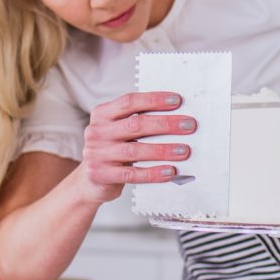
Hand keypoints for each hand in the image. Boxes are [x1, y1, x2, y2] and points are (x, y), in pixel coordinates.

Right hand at [79, 91, 195, 203]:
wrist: (90, 180)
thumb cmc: (113, 149)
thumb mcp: (119, 130)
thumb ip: (138, 120)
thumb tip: (176, 116)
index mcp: (102, 114)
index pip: (130, 102)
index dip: (154, 100)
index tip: (177, 101)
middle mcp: (97, 132)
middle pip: (135, 125)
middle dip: (166, 124)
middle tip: (189, 126)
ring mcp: (97, 154)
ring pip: (135, 150)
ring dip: (163, 150)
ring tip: (184, 150)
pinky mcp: (101, 175)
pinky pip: (132, 174)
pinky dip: (153, 173)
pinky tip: (170, 171)